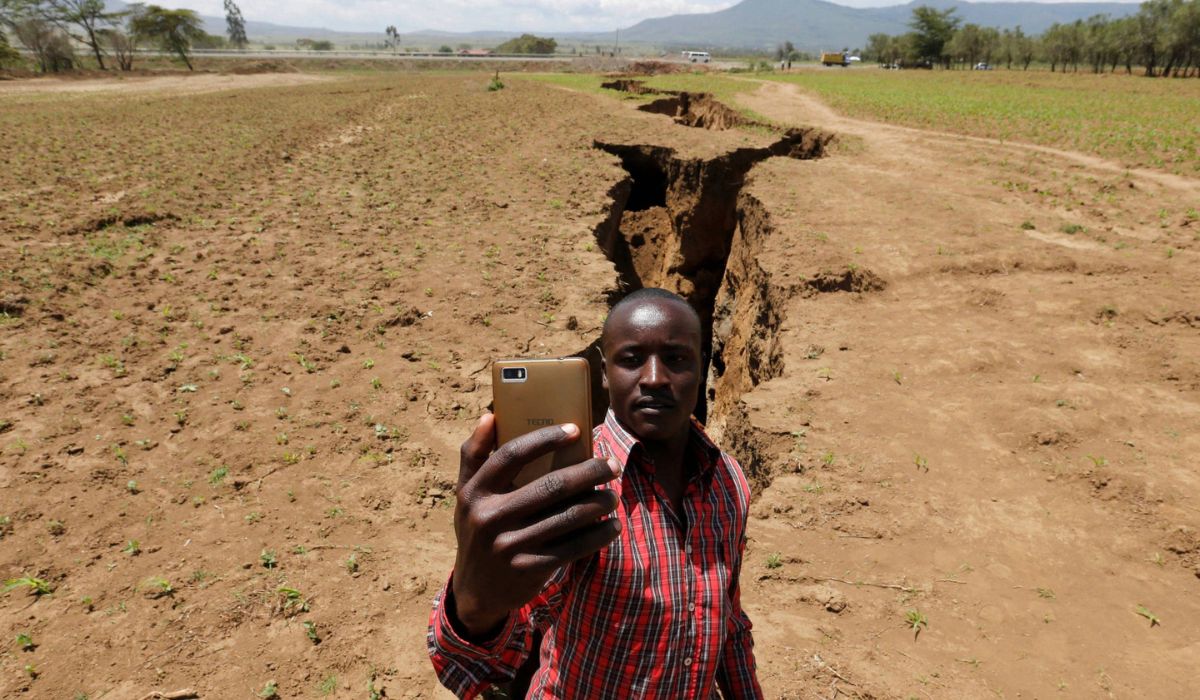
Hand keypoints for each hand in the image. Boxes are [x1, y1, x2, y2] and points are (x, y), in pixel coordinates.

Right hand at [449, 414, 622, 637]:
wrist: (475, 591)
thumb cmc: (477, 529)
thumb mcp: (466, 495)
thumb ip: (474, 455)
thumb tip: (491, 415)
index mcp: (475, 492)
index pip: (511, 455)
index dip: (545, 439)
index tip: (576, 430)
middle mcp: (490, 517)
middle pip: (550, 486)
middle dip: (588, 472)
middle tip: (611, 465)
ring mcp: (510, 545)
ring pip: (567, 517)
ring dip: (599, 503)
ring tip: (613, 495)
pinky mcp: (529, 568)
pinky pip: (573, 547)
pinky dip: (598, 535)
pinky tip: (612, 526)